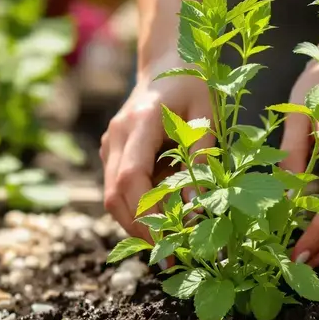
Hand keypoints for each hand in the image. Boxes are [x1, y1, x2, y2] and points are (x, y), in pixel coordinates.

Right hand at [101, 52, 212, 239]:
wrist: (168, 60)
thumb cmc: (194, 83)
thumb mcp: (208, 115)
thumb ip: (202, 158)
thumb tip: (197, 208)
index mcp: (142, 121)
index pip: (132, 177)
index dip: (146, 214)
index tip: (169, 241)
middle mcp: (117, 135)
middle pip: (115, 194)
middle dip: (140, 230)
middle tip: (170, 259)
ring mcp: (110, 144)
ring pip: (112, 197)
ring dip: (137, 225)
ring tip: (169, 249)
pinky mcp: (112, 153)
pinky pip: (118, 190)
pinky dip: (137, 211)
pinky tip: (162, 226)